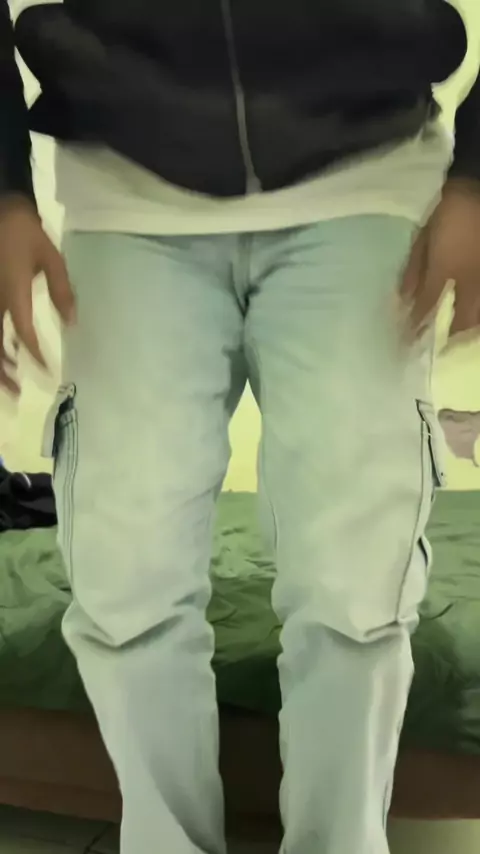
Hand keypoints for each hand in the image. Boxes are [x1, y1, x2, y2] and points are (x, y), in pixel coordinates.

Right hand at [0, 195, 75, 394]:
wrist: (1, 208)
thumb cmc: (27, 233)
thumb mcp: (53, 259)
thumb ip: (63, 292)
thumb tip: (72, 323)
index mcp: (12, 293)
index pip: (23, 333)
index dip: (35, 355)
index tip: (47, 371)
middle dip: (2, 372)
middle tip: (16, 392)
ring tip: (9, 381)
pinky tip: (3, 355)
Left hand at [401, 178, 479, 344]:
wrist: (477, 186)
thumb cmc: (446, 211)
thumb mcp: (423, 238)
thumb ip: (413, 270)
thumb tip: (402, 299)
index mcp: (445, 270)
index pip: (427, 305)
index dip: (417, 325)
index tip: (408, 340)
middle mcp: (469, 279)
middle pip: (464, 318)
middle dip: (454, 336)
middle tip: (444, 350)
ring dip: (473, 329)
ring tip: (465, 340)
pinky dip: (479, 313)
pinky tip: (475, 319)